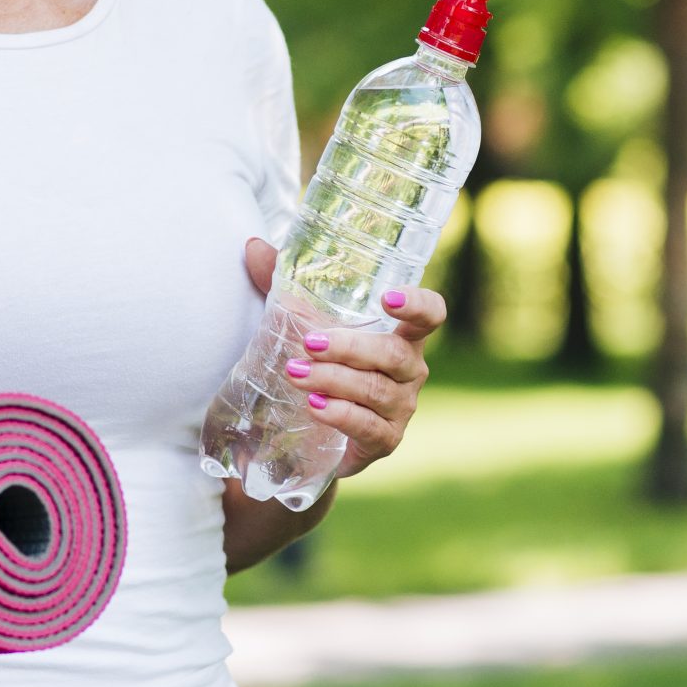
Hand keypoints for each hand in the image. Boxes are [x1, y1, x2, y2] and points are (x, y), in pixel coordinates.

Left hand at [241, 235, 445, 480]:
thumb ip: (282, 285)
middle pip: (394, 354)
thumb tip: (254, 247)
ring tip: (296, 374)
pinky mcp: (386, 440)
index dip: (418, 305)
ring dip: (334, 380)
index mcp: (401, 335)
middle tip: (309, 343)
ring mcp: (402, 407)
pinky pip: (369, 427)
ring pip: (376, 390)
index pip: (431, 314)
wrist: (311, 432)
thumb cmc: (321, 364)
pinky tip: (315, 406)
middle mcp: (410, 370)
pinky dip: (341, 415)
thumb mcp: (302, 323)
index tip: (388, 298)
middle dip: (350, 348)